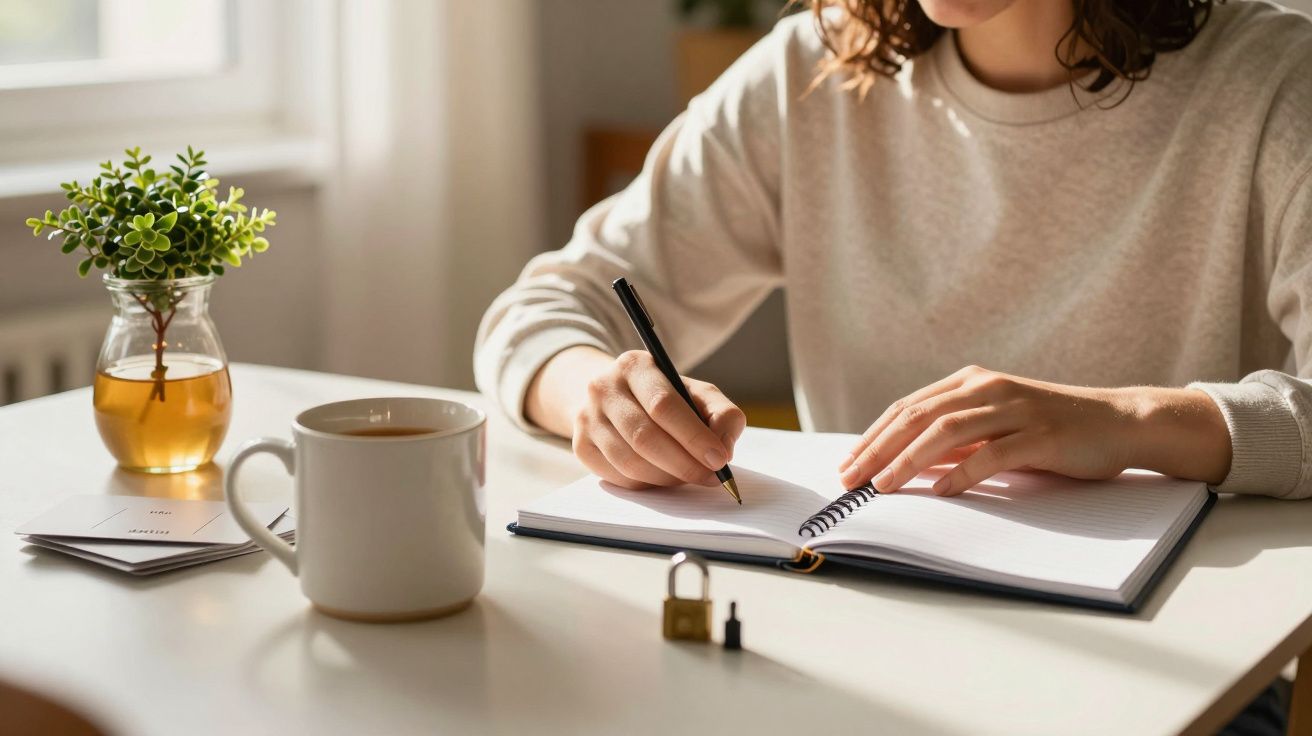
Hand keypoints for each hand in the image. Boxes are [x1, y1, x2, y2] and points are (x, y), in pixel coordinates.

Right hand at [564, 350, 746, 489]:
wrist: (615, 398)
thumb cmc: (664, 397)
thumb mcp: (696, 393)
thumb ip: (721, 414)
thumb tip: (723, 448)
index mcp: (634, 365)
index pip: (663, 405)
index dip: (694, 436)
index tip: (720, 459)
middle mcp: (603, 388)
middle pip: (644, 437)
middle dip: (684, 463)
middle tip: (710, 477)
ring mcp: (587, 418)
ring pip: (630, 462)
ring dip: (667, 478)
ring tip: (689, 476)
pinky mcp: (581, 446)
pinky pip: (617, 477)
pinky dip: (647, 484)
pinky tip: (663, 476)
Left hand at [837, 365, 1231, 495]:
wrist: (1118, 423)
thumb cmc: (1051, 430)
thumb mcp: (995, 427)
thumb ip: (956, 440)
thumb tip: (906, 464)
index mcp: (971, 382)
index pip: (908, 407)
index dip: (874, 436)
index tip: (848, 463)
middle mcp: (987, 388)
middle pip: (918, 416)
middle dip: (878, 449)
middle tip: (851, 478)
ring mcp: (1014, 409)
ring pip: (947, 431)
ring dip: (909, 461)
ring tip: (883, 487)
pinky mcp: (1039, 434)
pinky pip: (992, 454)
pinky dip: (962, 473)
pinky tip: (940, 491)